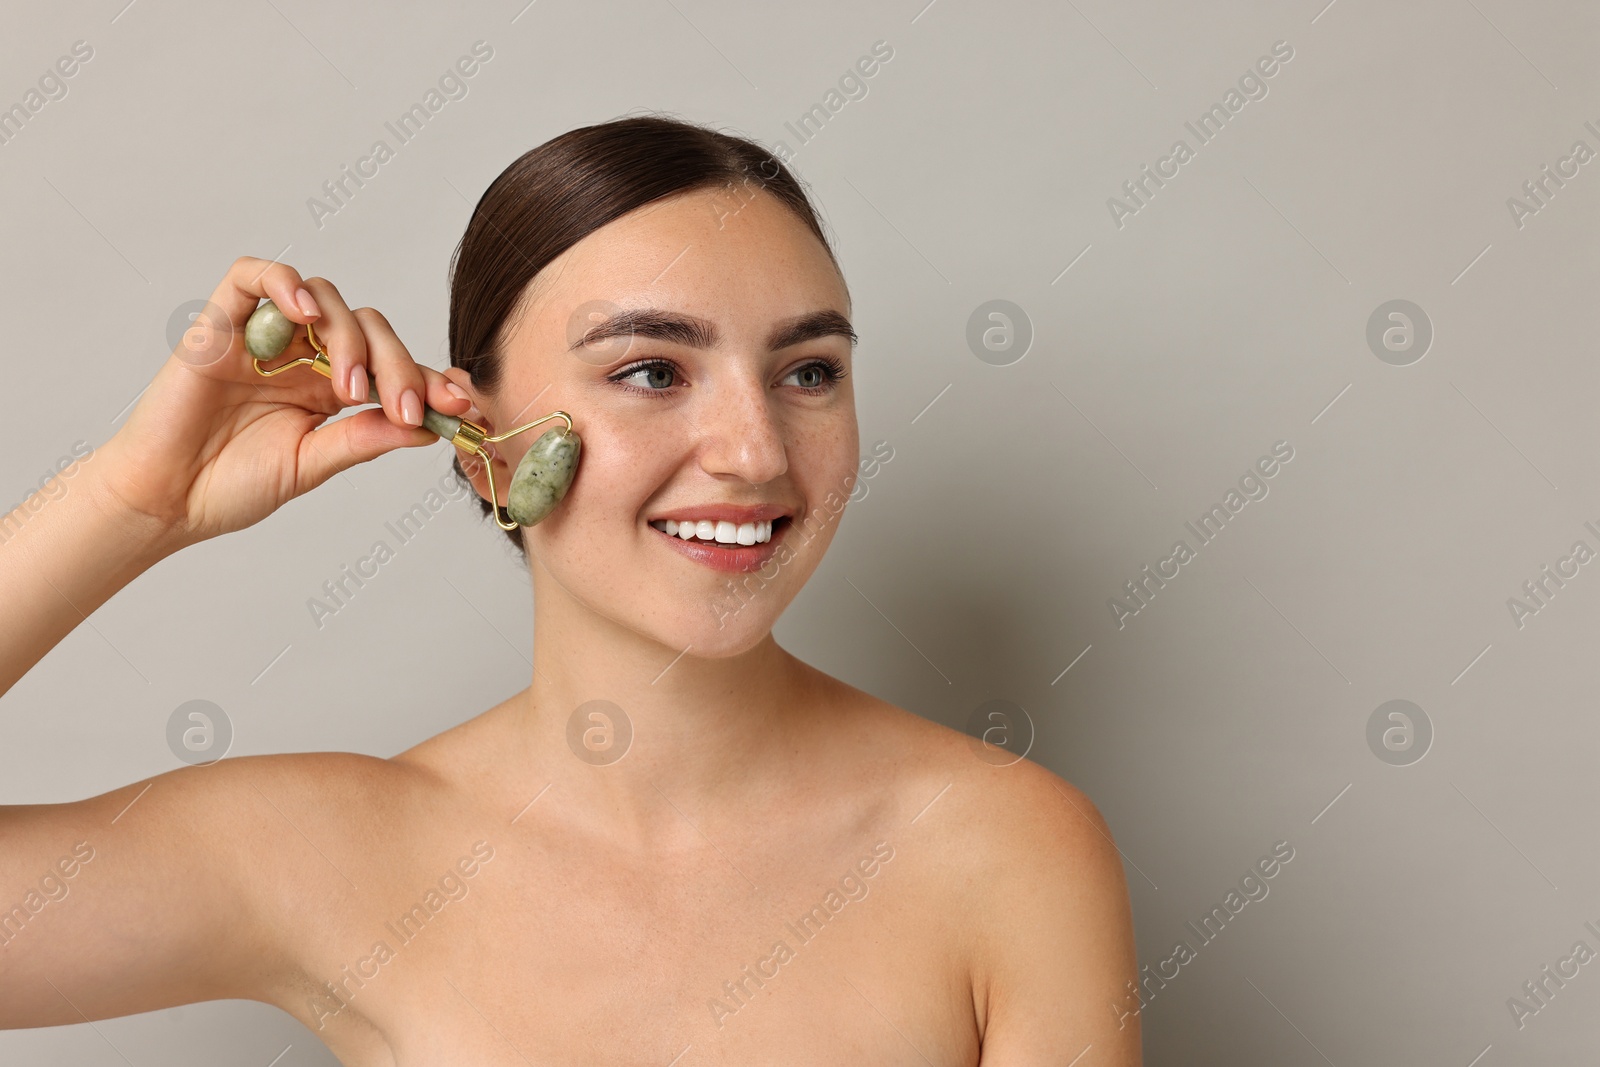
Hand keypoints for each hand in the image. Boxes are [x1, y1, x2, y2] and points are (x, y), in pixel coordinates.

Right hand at [95, 256, 473, 548]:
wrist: (167, 501)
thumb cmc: (232, 485)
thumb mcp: (313, 464)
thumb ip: (365, 438)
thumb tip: (429, 426)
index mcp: (331, 388)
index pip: (392, 365)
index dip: (429, 377)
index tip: (460, 404)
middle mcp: (304, 355)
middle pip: (368, 327)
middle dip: (397, 364)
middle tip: (404, 407)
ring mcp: (264, 337)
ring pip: (325, 300)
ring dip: (350, 336)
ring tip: (350, 387)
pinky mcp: (220, 324)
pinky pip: (252, 277)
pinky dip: (284, 283)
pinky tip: (304, 314)